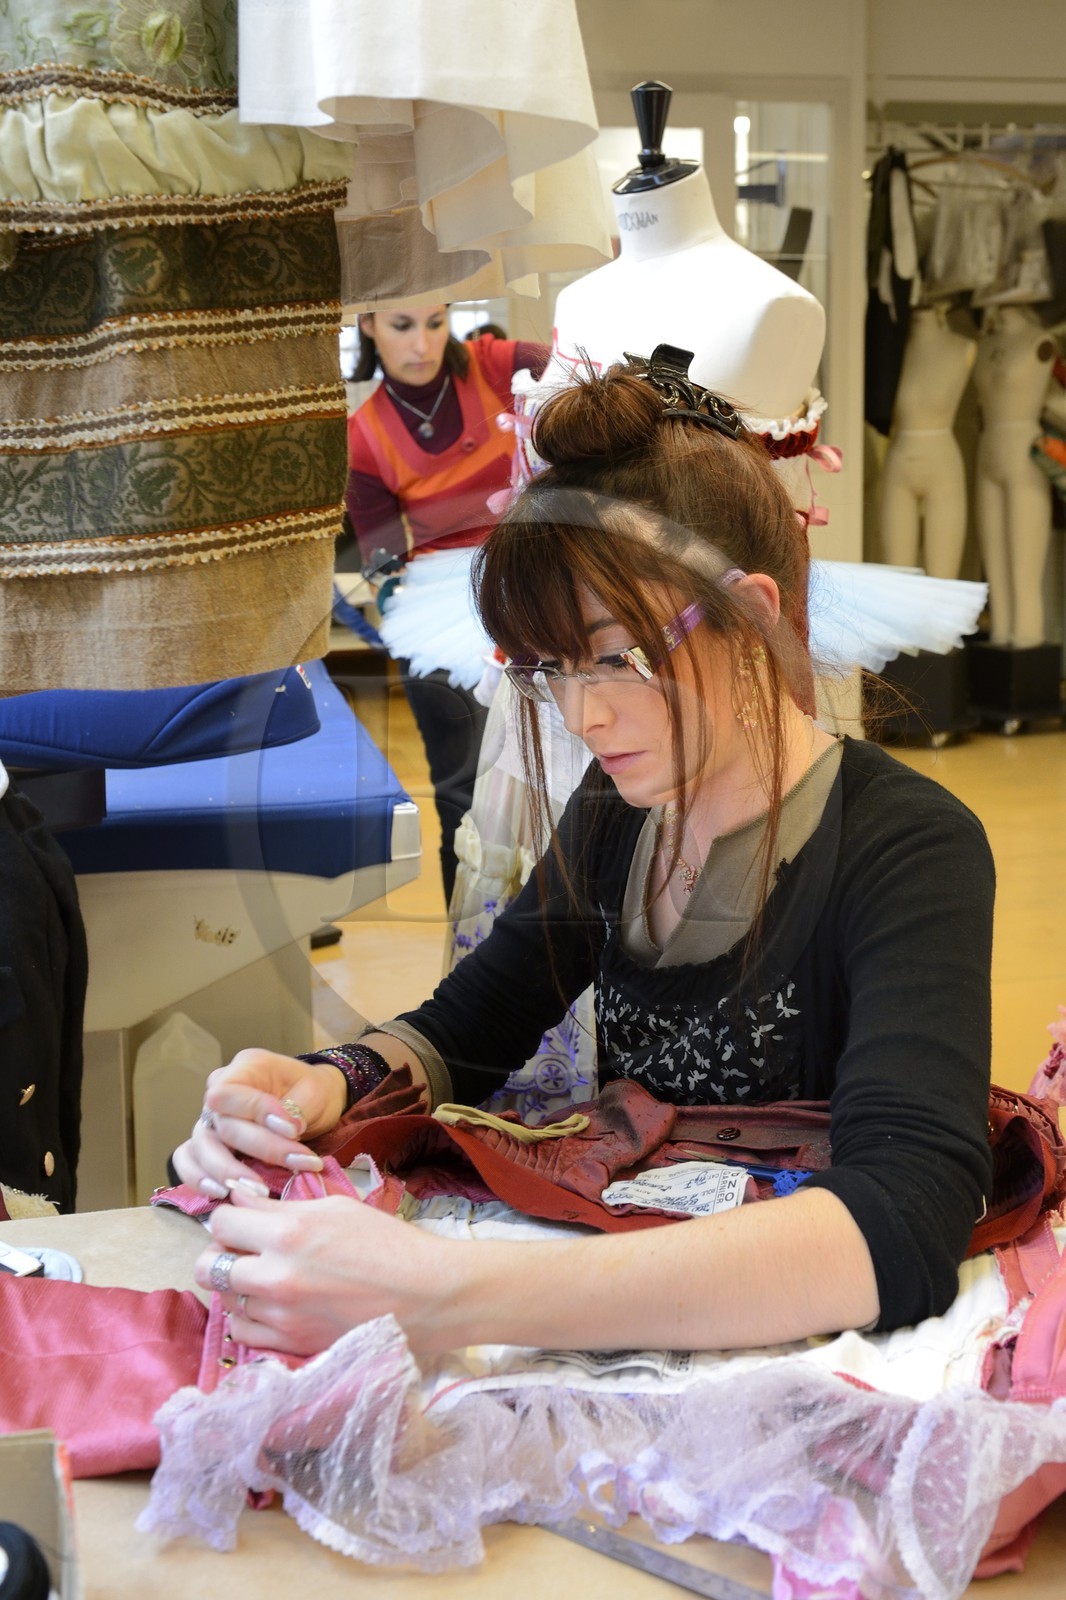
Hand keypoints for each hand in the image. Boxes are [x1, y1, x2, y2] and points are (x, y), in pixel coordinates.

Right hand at [171, 1048, 346, 1199]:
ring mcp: (210, 1118)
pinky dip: (198, 1178)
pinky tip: (221, 1194)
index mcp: (245, 1068)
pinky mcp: (207, 1144)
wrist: (310, 1104)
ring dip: (227, 1172)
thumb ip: (297, 1109)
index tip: (293, 1130)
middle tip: (297, 1163)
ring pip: (200, 1147)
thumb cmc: (311, 1094)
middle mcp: (219, 1092)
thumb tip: (288, 1131)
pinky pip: (187, 1160)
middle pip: (223, 1125)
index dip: (257, 1112)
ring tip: (256, 1190)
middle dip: (261, 1148)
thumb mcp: (314, 1091)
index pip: (231, 1091)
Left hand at [195, 1188, 459, 1356]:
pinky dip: (250, 1317)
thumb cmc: (389, 1243)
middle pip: (208, 1265)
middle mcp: (275, 1276)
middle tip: (244, 1249)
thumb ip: (282, 1207)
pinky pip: (242, 1331)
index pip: (222, 1220)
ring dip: (238, 1286)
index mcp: (288, 1233)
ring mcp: (280, 1316)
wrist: (426, 1295)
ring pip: (225, 1300)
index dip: (230, 1217)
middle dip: (221, 1252)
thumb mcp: (337, 1209)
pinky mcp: (290, 1344)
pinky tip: (273, 1304)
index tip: (244, 1219)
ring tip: (266, 1277)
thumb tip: (241, 1201)